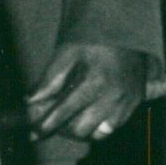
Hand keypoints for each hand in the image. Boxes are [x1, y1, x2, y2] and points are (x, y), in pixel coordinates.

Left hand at [25, 42, 150, 142]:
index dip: (46, 125)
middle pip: (81, 130)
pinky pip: (112, 128)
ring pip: (98, 134)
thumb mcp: (66, 52)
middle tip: (49, 122)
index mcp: (94, 82)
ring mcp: (126, 103)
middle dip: (61, 130)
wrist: (126, 29)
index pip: (64, 112)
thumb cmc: (93, 39)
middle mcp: (113, 97)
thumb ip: (49, 79)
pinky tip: (86, 116)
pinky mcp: (135, 104)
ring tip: (67, 120)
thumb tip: (30, 101)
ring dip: (80, 131)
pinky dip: (97, 128)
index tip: (32, 135)